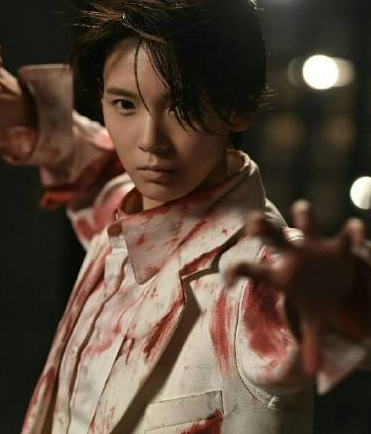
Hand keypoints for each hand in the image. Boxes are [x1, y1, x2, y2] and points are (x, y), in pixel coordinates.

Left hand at [227, 200, 369, 377]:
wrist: (336, 287)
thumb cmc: (315, 302)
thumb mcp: (313, 323)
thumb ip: (311, 345)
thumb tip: (312, 375)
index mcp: (279, 276)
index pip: (251, 270)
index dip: (237, 271)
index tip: (227, 280)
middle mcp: (292, 256)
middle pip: (271, 235)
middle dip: (261, 225)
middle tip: (252, 223)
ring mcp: (314, 248)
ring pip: (304, 225)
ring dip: (303, 216)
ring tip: (301, 207)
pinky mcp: (337, 247)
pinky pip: (344, 237)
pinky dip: (351, 233)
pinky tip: (355, 230)